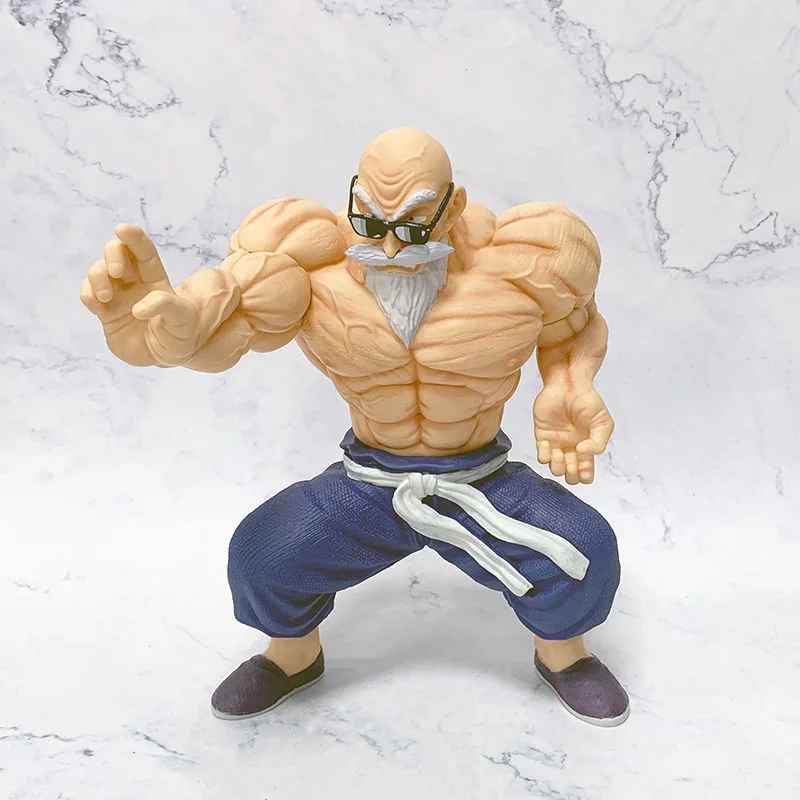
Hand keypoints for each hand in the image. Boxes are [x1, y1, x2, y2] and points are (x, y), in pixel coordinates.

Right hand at [80, 224, 198, 365]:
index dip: (133, 237)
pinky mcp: (105, 312)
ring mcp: (117, 295)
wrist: (166, 357)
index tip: (122, 229)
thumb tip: (137, 308)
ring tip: (106, 297)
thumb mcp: (183, 319)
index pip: (143, 251)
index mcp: (155, 278)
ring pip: (97, 271)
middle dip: (112, 254)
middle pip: (116, 252)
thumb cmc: (180, 334)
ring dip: (97, 277)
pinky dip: (87, 294)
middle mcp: (134, 282)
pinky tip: (99, 304)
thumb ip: (167, 306)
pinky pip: (88, 294)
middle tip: (116, 272)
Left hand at [533, 382, 613, 484]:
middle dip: (571, 475)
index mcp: (587, 448)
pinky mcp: (542, 437)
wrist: (567, 385)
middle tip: (572, 461)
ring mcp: (557, 444)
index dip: (585, 476)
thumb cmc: (587, 400)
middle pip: (570, 475)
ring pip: (555, 469)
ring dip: (557, 466)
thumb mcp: (603, 422)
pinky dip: (544, 454)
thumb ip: (599, 441)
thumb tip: (584, 453)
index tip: (584, 468)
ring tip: (560, 452)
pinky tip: (548, 443)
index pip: (586, 472)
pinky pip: (542, 456)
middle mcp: (571, 449)